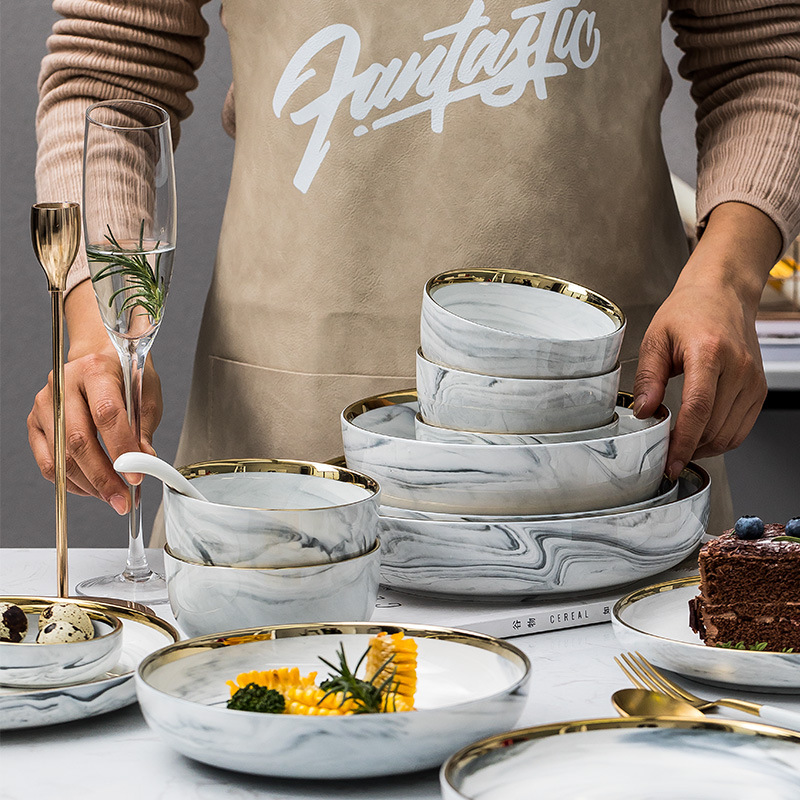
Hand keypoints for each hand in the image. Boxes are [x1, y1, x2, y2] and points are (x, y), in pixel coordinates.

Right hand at [26, 281, 162, 513]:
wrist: (99, 357)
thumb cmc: (126, 375)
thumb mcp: (145, 394)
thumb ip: (142, 427)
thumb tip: (143, 461)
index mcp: (96, 370)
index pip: (107, 414)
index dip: (122, 448)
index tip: (136, 475)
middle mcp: (63, 385)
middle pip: (79, 439)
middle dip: (103, 476)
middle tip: (122, 500)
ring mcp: (44, 404)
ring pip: (61, 456)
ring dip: (88, 484)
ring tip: (112, 496)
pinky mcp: (35, 423)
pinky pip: (48, 462)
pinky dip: (70, 481)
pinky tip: (91, 488)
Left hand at [633, 202, 780, 478]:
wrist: (723, 293)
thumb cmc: (688, 311)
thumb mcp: (655, 338)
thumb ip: (648, 377)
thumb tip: (644, 412)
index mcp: (709, 352)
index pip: (698, 408)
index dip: (683, 441)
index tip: (669, 462)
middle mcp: (737, 367)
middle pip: (714, 427)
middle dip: (687, 448)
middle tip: (663, 455)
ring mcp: (752, 380)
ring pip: (729, 434)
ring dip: (702, 447)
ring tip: (677, 446)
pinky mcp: (759, 389)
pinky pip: (741, 429)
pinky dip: (719, 440)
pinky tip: (698, 436)